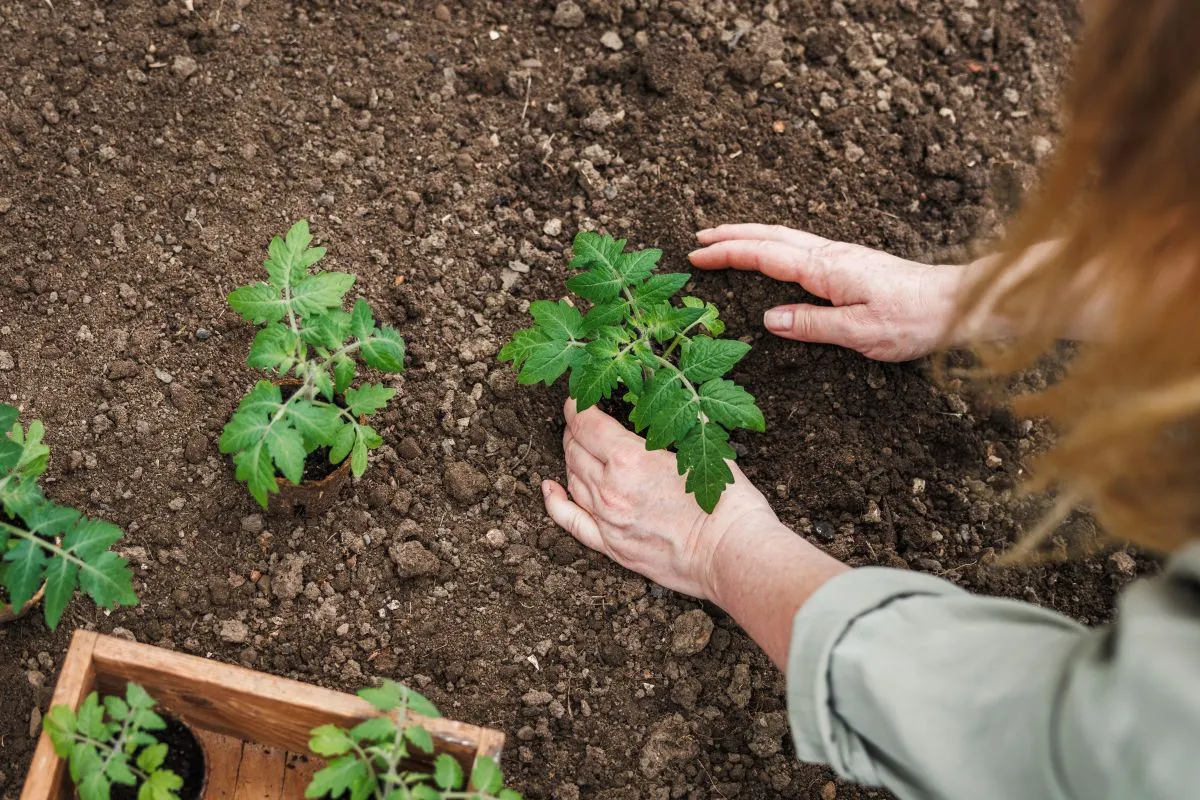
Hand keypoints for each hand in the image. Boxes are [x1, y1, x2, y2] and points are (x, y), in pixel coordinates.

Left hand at [541, 399, 780, 602]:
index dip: (577, 406)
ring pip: (573, 480)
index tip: (577, 398)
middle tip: (581, 420)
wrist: (733, 555)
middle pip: (575, 450)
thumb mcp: (701, 449)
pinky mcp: (612, 547)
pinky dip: (556, 502)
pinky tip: (550, 488)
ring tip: (576, 446)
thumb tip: (662, 417)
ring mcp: (608, 520)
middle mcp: (610, 489)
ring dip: (570, 458)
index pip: (587, 423)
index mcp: (630, 459)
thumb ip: (671, 434)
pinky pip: (571, 521)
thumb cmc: (728, 503)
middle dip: (574, 429)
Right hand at [689, 224, 965, 361]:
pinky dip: (774, 243)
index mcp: (826, 270)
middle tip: (699, 237)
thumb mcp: (860, 332)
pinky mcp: (852, 262)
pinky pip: (800, 245)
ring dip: (751, 235)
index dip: (728, 254)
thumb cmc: (914, 320)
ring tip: (725, 237)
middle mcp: (831, 255)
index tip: (696, 254)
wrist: (959, 303)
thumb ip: (813, 324)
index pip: (765, 257)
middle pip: (771, 236)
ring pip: (785, 236)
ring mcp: (842, 255)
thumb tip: (769, 320)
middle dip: (732, 235)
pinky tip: (772, 251)